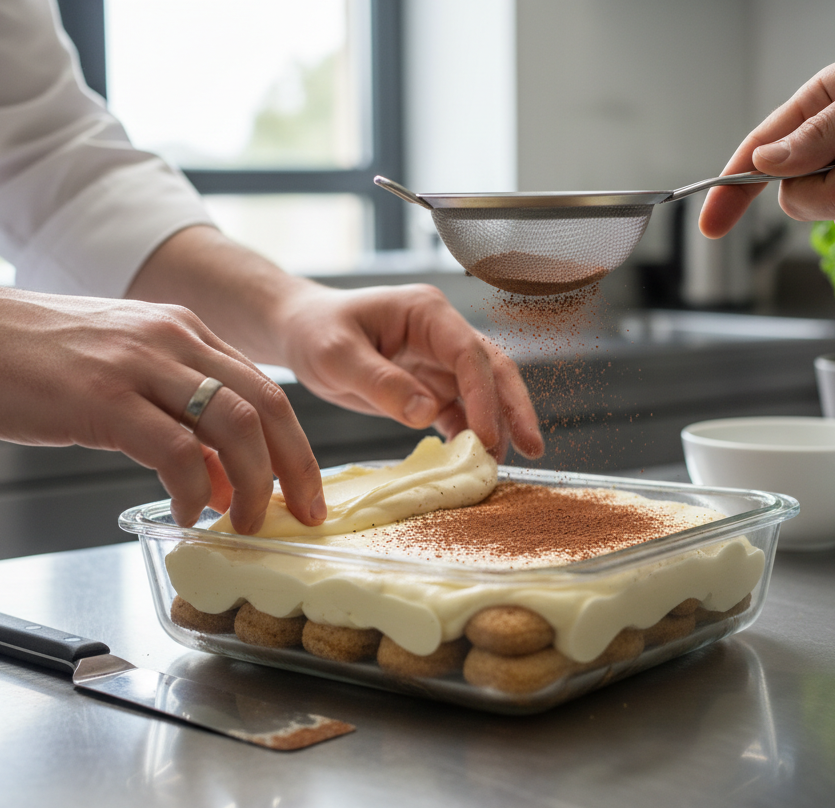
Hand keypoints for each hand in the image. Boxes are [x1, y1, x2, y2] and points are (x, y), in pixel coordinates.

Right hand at [0, 243, 322, 535]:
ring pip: (234, 424)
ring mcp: (139, 365)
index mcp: (183, 332)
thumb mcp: (121, 375)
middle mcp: (173, 339)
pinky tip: (188, 512)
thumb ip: (175, 418)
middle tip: (303, 515)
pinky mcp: (103, 395)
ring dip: (251, 482)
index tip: (306, 490)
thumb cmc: (30, 358)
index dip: (295, 445)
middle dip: (295, 468)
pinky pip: (175, 449)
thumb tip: (220, 477)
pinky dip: (194, 488)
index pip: (266, 389)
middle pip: (267, 405)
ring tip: (245, 521)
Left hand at [271, 282, 544, 461]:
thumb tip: (425, 414)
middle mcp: (442, 333)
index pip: (469, 353)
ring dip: (495, 427)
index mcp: (426, 313)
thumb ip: (381, 383)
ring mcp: (440, 360)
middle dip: (514, 409)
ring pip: (483, 393)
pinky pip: (459, 411)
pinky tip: (472, 461)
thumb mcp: (337, 356)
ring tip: (498, 466)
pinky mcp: (431, 386)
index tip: (489, 435)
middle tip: (534, 448)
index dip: (485, 395)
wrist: (300, 332)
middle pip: (493, 370)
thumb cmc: (316, 331)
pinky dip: (468, 435)